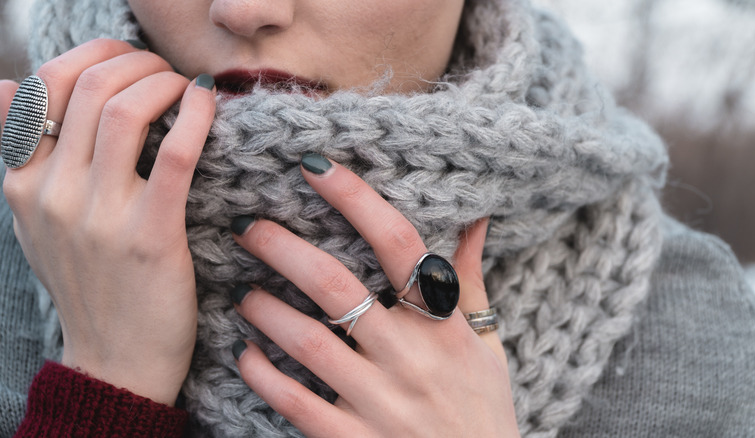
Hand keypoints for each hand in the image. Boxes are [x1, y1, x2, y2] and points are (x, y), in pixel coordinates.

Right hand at [1, 39, 215, 404]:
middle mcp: (52, 194)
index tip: (128, 61)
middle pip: (91, 88)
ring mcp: (99, 216)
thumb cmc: (88, 284)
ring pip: (127, 110)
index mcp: (21, 184)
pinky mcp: (149, 236)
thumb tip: (0, 85)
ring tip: (186, 87)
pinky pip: (175, 154)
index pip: (42, 86)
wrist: (115, 361)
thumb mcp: (36, 220)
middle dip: (138, 63)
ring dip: (164, 81)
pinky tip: (208, 104)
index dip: (92, 55)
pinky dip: (196, 116)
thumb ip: (21, 154)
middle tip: (165, 73)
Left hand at [230, 154, 519, 436]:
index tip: (313, 165)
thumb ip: (469, 282)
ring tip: (245, 292)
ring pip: (305, 340)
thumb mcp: (487, 346)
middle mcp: (410, 358)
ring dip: (264, 308)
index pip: (400, 244)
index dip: (355, 198)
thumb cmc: (483, 412)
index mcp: (445, 327)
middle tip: (247, 225)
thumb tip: (476, 218)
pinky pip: (293, 401)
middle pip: (335, 285)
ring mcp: (378, 402)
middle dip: (282, 247)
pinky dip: (262, 373)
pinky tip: (246, 353)